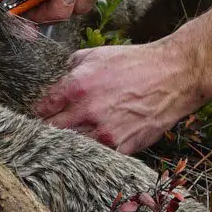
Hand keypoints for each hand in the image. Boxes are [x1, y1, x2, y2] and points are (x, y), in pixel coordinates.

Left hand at [34, 40, 205, 153]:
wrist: (173, 76)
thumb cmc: (136, 63)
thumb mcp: (98, 54)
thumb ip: (71, 67)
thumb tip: (56, 79)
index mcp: (78, 86)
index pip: (42, 108)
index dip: (38, 111)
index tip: (40, 113)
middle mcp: (87, 112)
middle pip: (51, 132)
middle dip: (47, 130)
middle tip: (49, 128)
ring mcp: (104, 133)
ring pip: (71, 147)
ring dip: (67, 143)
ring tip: (71, 137)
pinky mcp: (121, 148)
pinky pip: (95, 156)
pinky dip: (90, 152)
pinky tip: (91, 145)